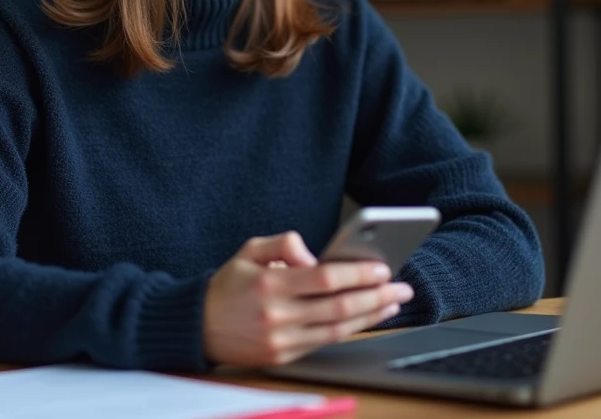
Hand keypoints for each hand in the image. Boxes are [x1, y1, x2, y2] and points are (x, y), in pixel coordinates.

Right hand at [203, 231, 414, 366]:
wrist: (198, 327)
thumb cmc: (229, 284)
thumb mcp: (250, 250)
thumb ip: (284, 244)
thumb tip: (314, 256)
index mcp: (270, 285)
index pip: (326, 279)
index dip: (358, 274)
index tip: (383, 268)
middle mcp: (277, 316)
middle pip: (340, 307)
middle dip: (377, 297)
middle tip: (403, 288)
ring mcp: (281, 341)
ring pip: (338, 329)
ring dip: (371, 317)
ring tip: (392, 304)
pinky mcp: (283, 357)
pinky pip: (324, 342)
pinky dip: (350, 330)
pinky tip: (367, 318)